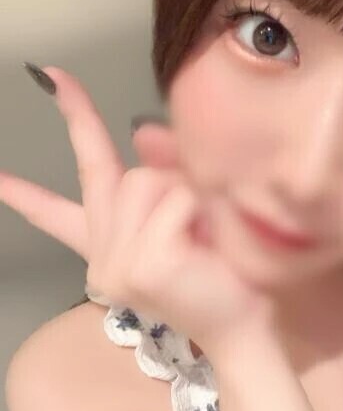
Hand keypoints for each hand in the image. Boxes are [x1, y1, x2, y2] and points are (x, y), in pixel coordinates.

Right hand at [0, 66, 278, 362]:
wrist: (251, 324)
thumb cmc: (230, 270)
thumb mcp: (193, 212)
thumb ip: (165, 172)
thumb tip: (140, 132)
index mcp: (112, 248)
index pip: (57, 216)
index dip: (24, 193)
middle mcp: (105, 257)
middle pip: (105, 173)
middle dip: (79, 121)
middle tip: (62, 86)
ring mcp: (117, 264)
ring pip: (143, 180)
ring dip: (184, 189)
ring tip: (206, 227)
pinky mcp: (141, 265)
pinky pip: (173, 200)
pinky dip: (200, 207)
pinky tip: (209, 238)